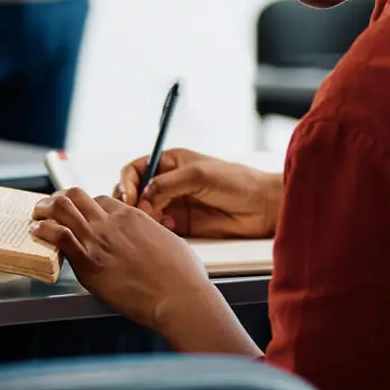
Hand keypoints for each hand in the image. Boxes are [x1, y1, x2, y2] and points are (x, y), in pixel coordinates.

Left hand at [31, 188, 215, 328]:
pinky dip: (43, 230)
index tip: (79, 214)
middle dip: (59, 199)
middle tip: (50, 207)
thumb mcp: (171, 242)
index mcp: (132, 216)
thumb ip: (154, 235)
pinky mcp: (88, 261)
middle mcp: (112, 222)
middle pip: (76, 196)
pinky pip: (57, 236)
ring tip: (36, 215)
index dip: (86, 206)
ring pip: (62, 209)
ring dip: (44, 209)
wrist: (177, 295)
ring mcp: (98, 240)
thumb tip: (153, 237)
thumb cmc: (181, 275)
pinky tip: (36, 232)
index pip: (100, 200)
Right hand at [123, 147, 280, 237]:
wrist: (261, 207)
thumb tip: (143, 197)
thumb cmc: (236, 181)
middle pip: (135, 192)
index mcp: (171, 162)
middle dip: (132, 202)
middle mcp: (169, 182)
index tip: (130, 196)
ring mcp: (174, 203)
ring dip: (144, 216)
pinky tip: (171, 227)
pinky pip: (159, 227)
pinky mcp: (182, 224)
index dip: (127, 182)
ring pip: (145, 212)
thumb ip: (167, 184)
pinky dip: (157, 228)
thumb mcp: (198, 175)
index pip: (136, 170)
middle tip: (138, 211)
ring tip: (157, 218)